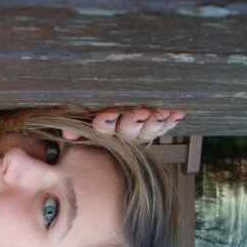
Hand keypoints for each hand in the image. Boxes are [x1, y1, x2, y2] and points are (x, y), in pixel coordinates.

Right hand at [62, 106, 185, 143]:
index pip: (103, 128)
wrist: (111, 126)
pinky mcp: (152, 130)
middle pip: (128, 130)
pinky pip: (163, 127)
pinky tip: (178, 115)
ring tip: (163, 114)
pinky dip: (171, 121)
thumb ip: (75, 127)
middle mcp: (122, 134)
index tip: (105, 115)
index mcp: (104, 130)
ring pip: (148, 130)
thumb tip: (68, 134)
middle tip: (141, 113)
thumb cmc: (96, 120)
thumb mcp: (82, 123)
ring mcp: (139, 133)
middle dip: (135, 121)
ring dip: (156, 122)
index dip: (105, 122)